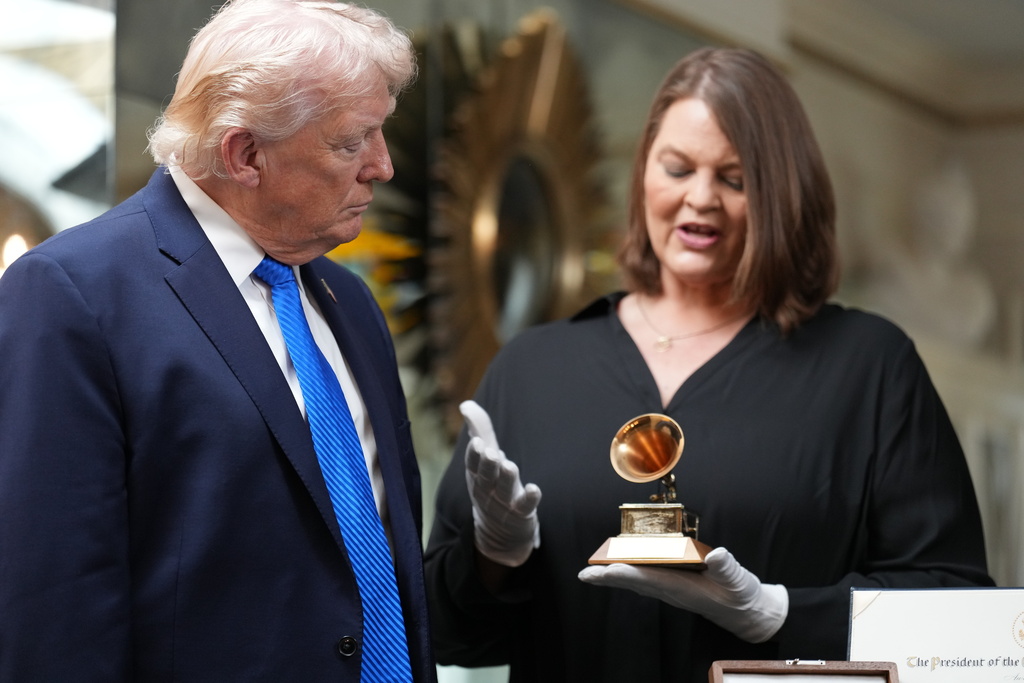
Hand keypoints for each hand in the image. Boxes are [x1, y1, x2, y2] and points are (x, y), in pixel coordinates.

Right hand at [460, 400, 541, 566]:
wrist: (500, 532)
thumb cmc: (492, 486)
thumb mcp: (484, 461)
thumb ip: (479, 431)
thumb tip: (466, 404)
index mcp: (477, 475)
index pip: (472, 464)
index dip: (474, 455)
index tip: (477, 442)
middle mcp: (488, 488)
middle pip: (486, 477)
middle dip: (487, 465)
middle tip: (489, 452)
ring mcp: (504, 502)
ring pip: (505, 490)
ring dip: (506, 478)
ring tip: (509, 466)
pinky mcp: (522, 513)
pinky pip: (525, 506)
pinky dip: (530, 498)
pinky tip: (534, 489)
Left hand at [577, 547, 787, 642]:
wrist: (749, 613)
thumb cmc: (742, 596)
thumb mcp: (739, 581)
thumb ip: (727, 568)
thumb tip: (715, 555)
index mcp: (683, 589)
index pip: (649, 579)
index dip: (626, 574)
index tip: (606, 570)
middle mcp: (673, 591)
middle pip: (635, 583)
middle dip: (609, 578)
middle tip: (585, 575)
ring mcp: (672, 590)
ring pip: (637, 582)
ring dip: (614, 576)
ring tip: (593, 572)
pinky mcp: (675, 586)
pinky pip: (646, 579)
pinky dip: (630, 573)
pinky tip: (619, 567)